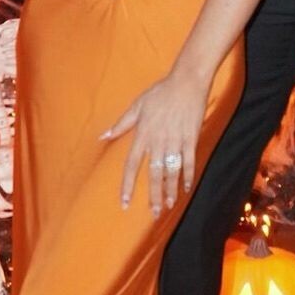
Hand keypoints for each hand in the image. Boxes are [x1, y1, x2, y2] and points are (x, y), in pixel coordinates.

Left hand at [100, 67, 209, 214]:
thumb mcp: (137, 106)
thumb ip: (121, 124)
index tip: (125, 202)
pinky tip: (186, 189)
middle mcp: (158, 141)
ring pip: (171, 172)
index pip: (132, 165)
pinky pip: (189, 162)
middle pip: (153, 174)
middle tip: (153, 213)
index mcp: (142, 134)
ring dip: (170, 190)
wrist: (187, 82)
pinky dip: (188, 176)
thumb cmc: (160, 93)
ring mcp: (175, 141)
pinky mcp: (191, 138)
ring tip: (168, 205)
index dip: (128, 185)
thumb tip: (103, 136)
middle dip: (153, 195)